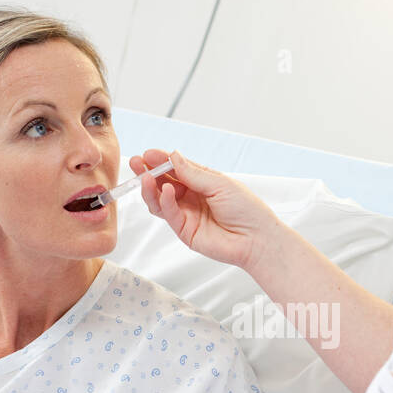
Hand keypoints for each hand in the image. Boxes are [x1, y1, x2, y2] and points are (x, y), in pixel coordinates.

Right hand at [129, 149, 281, 270]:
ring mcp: (186, 215)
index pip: (176, 169)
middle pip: (164, 183)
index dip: (162, 160)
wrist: (257, 239)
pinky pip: (169, 214)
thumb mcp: (219, 184)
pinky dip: (165, 202)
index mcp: (202, 183)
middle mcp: (192, 198)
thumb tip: (173, 156)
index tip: (148, 153)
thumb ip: (193, 173)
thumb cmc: (246, 210)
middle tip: (136, 163)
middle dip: (149, 172)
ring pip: (160, 200)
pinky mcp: (184, 231)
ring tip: (145, 176)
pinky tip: (166, 191)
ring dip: (151, 188)